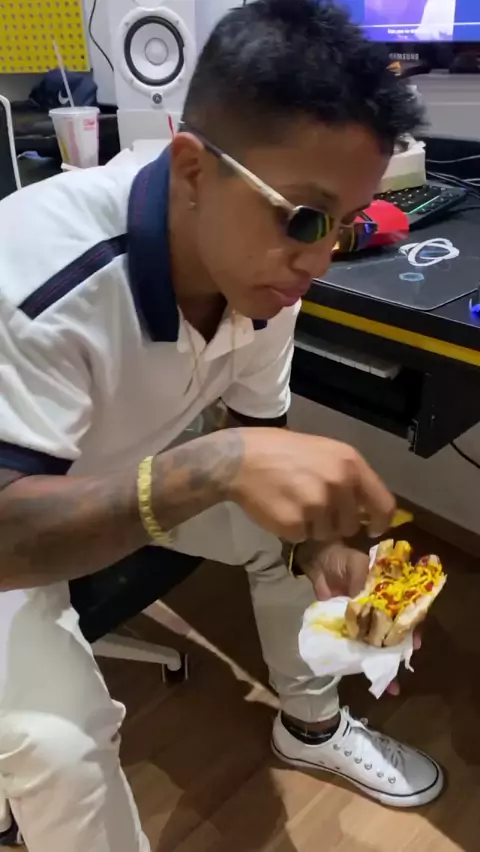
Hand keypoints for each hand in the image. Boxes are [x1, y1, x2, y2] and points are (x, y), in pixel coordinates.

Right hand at [228, 429, 394, 542]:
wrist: (240, 459)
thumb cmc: (281, 451)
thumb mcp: (323, 451)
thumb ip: (346, 476)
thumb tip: (364, 508)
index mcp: (350, 463)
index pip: (383, 504)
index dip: (380, 521)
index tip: (373, 528)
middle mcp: (338, 483)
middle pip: (351, 524)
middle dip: (335, 521)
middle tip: (312, 505)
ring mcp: (317, 505)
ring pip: (327, 533)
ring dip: (312, 526)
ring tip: (293, 503)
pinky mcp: (295, 524)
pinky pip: (303, 537)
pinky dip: (292, 530)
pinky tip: (280, 509)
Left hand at [294, 541, 421, 695]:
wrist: (318, 562)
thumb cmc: (343, 560)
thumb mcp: (356, 566)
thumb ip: (363, 586)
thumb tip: (369, 610)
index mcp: (389, 592)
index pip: (406, 613)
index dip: (410, 628)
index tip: (413, 644)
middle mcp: (381, 609)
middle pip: (394, 633)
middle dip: (398, 653)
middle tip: (399, 671)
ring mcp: (364, 620)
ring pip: (377, 642)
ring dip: (382, 661)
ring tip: (390, 684)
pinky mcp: (348, 626)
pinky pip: (357, 643)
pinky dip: (361, 657)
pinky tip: (365, 673)